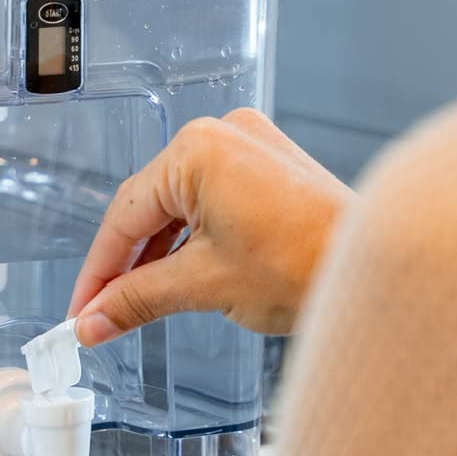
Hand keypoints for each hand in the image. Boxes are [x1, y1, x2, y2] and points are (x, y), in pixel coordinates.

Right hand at [70, 110, 351, 343]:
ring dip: (160, 255)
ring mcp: (250, 145)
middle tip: (102, 316)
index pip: (126, 215)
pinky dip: (193, 240)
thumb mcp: (204, 285)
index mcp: (199, 150)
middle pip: (151, 207)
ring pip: (181, 205)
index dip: (98, 272)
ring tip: (139, 306)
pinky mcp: (271, 166)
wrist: (374, 266)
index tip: (82, 312)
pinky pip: (213, 200)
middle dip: (127, 266)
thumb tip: (94, 321)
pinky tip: (179, 276)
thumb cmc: (307, 263)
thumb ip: (138, 300)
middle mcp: (223, 134)